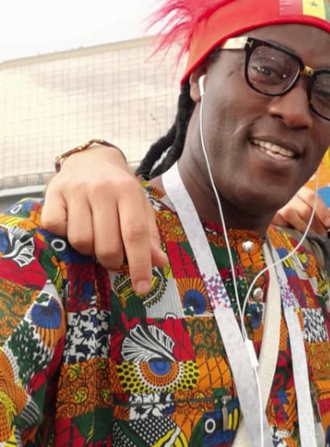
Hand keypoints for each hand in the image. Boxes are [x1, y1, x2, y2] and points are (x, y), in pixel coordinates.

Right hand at [41, 146, 165, 293]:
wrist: (91, 158)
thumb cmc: (119, 187)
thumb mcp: (139, 205)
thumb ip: (148, 235)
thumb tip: (159, 263)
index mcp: (128, 191)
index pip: (135, 234)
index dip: (140, 264)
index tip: (142, 288)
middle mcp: (102, 189)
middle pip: (106, 244)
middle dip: (111, 261)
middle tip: (113, 256)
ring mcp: (76, 190)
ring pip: (80, 241)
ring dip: (88, 249)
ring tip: (93, 237)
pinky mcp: (53, 193)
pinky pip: (56, 229)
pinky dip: (64, 235)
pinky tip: (73, 224)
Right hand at [274, 185, 329, 236]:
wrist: (270, 209)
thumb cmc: (295, 213)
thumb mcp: (311, 210)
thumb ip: (324, 212)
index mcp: (299, 191)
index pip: (312, 197)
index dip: (322, 210)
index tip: (329, 222)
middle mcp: (288, 195)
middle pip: (305, 209)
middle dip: (316, 224)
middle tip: (323, 235)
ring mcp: (277, 204)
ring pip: (292, 214)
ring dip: (304, 228)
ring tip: (312, 236)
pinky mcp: (270, 215)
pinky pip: (281, 222)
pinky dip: (289, 228)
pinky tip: (294, 232)